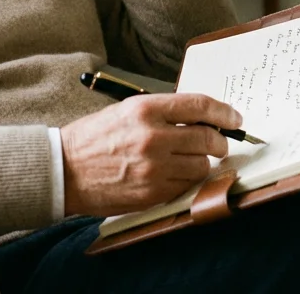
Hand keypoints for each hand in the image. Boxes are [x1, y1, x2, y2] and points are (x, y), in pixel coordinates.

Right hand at [60, 93, 242, 216]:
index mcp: (144, 110)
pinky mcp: (153, 193)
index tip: (234, 118)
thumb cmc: (93, 138)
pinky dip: (186, 180)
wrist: (65, 170)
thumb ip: (161, 112)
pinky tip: (174, 174)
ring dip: (201, 162)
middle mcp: (152, 137)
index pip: (199, 106)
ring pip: (201, 165)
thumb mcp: (125, 111)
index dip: (224, 112)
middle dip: (220, 141)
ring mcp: (154, 168)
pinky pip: (186, 185)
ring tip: (187, 160)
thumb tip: (199, 118)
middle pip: (208, 138)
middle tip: (219, 142)